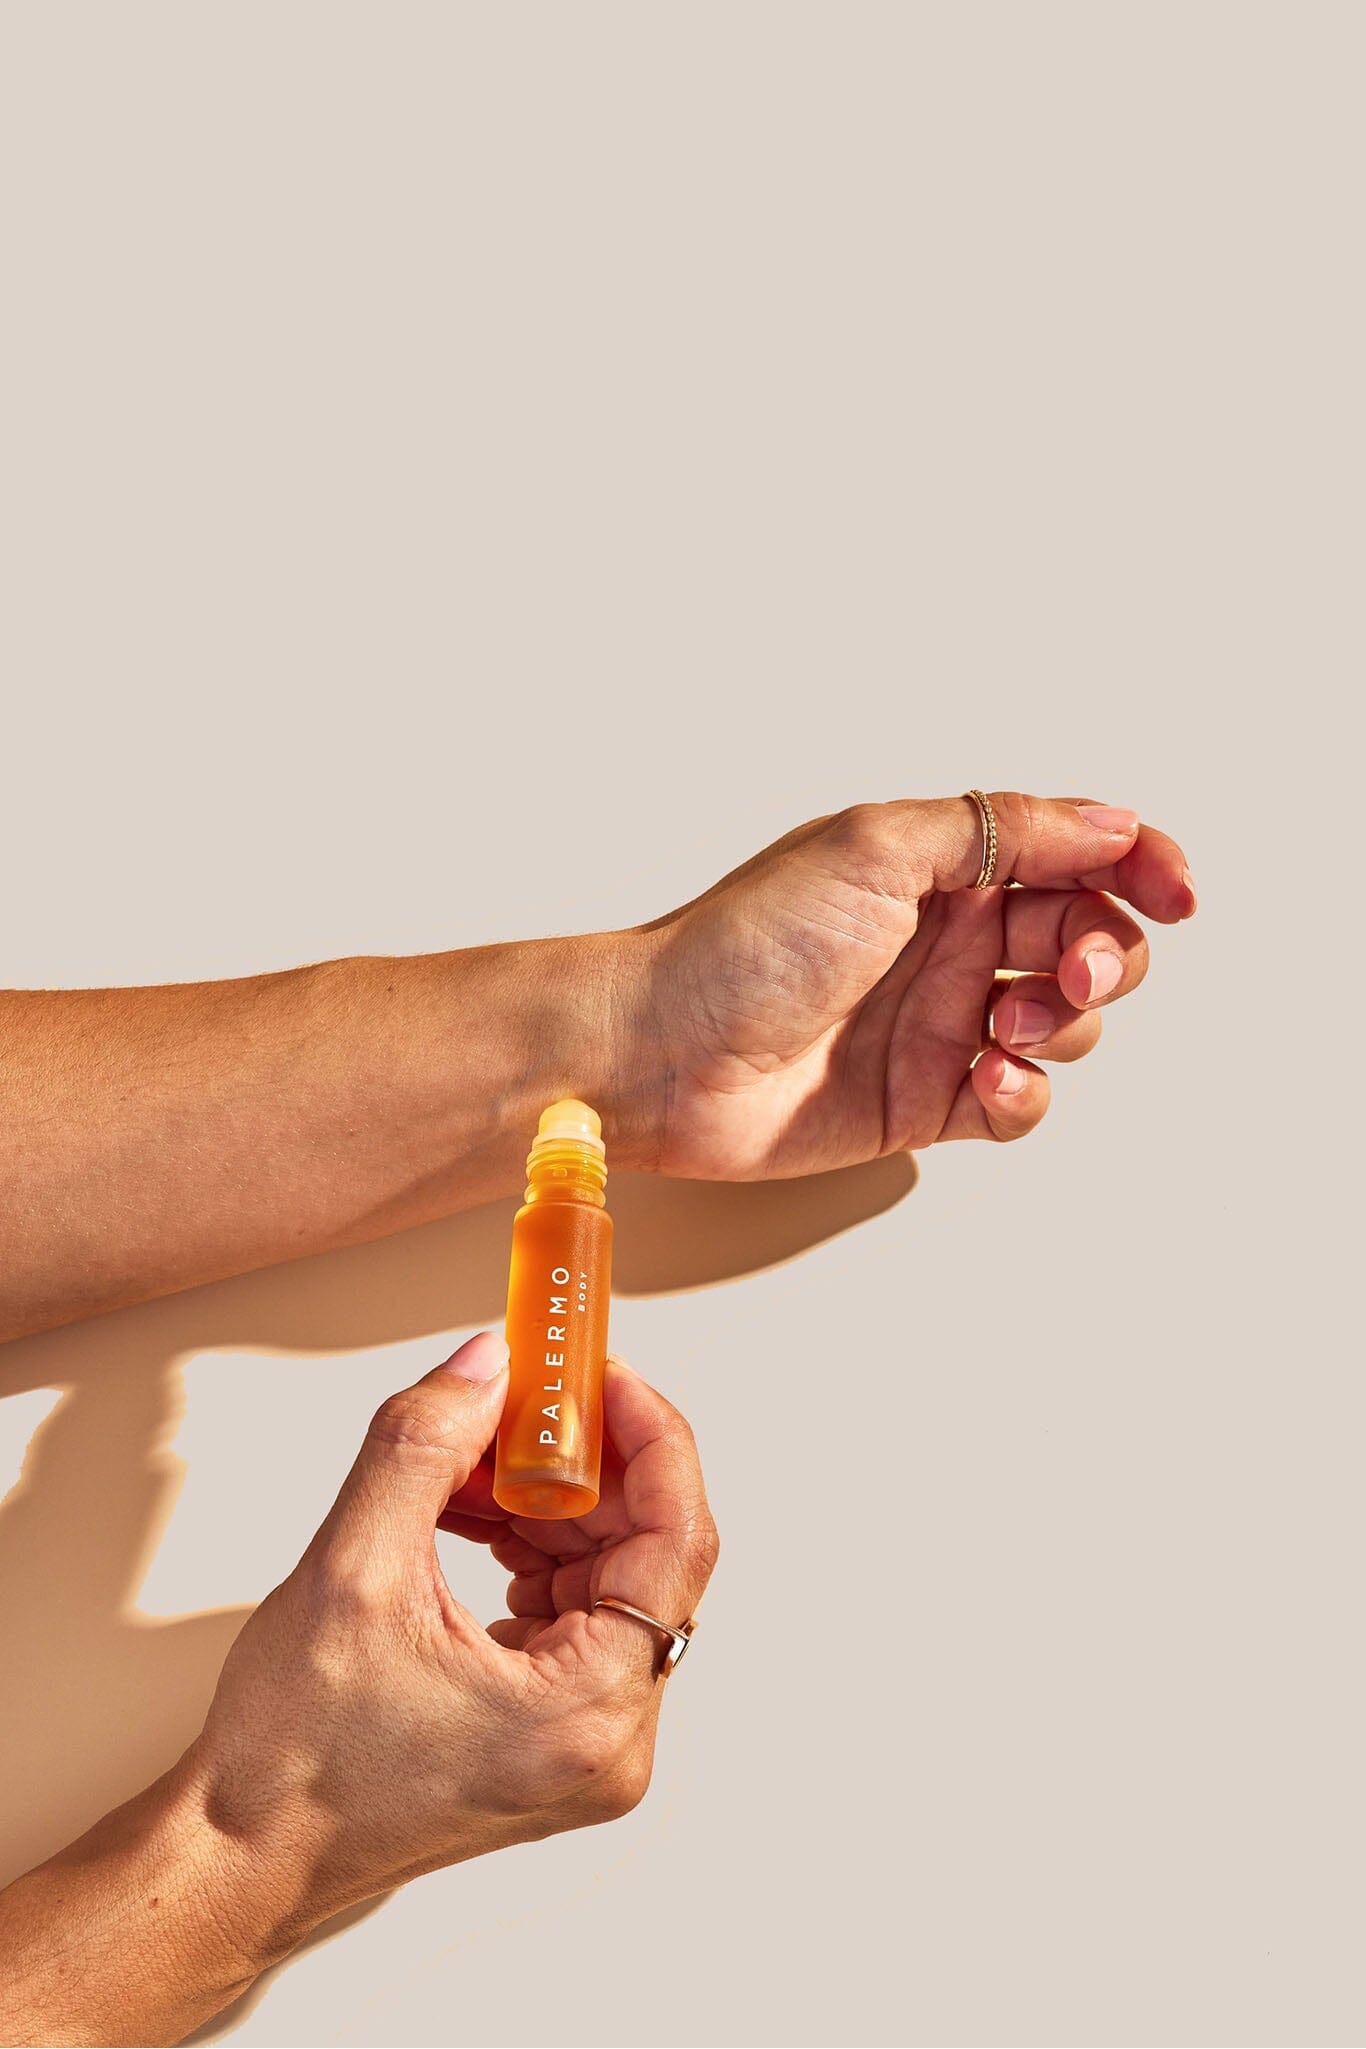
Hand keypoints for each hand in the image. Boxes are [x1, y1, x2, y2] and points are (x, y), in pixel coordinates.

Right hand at [180, 1331, 717, 1947]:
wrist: (240, 1858)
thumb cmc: (292, 1756)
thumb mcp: (353, 1568)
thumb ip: (427, 1446)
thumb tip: (486, 1366)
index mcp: (587, 1715)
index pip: (676, 1542)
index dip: (648, 1438)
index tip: (600, 1374)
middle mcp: (610, 1742)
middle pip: (643, 1557)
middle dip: (579, 1467)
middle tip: (522, 1402)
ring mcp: (584, 1747)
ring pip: (606, 1581)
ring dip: (548, 1507)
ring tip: (470, 1466)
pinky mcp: (552, 1741)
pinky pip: (572, 1617)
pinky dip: (531, 1553)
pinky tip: (471, 1517)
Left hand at [619, 793, 1195, 1175]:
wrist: (663, 1053)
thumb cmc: (745, 942)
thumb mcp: (877, 847)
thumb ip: (1001, 829)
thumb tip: (1111, 822)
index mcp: (943, 866)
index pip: (1074, 854)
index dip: (1141, 866)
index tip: (1177, 892)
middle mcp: (951, 939)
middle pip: (1086, 938)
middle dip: (1104, 953)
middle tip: (1069, 972)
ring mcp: (941, 1021)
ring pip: (1065, 1024)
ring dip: (1061, 1026)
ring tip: (999, 1032)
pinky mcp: (925, 1101)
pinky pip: (1020, 1103)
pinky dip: (1024, 1095)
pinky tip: (986, 1081)